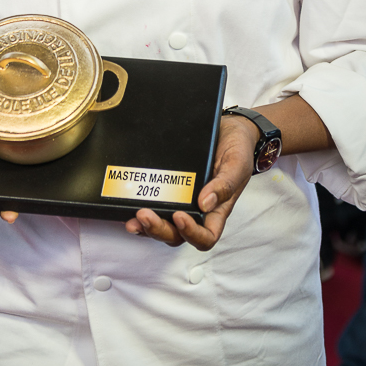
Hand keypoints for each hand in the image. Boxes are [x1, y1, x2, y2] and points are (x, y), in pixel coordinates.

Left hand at [124, 115, 255, 248]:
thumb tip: (205, 203)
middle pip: (178, 235)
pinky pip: (156, 203)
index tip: (179, 216)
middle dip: (160, 230)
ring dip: (147, 225)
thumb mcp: (236, 165)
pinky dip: (140, 209)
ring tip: (133, 218)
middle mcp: (198, 210)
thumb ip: (225, 185)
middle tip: (145, 215)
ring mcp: (182, 200)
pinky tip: (128, 206)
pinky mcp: (170, 187)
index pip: (205, 236)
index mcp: (217, 210)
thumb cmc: (237, 150)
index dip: (191, 234)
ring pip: (163, 224)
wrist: (229, 129)